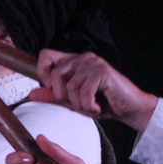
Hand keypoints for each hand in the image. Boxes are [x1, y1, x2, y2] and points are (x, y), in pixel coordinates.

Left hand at [31, 49, 158, 131]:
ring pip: (70, 86)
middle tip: (76, 105)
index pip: (46, 55)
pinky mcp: (103, 71)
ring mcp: (93, 63)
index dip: (42, 72)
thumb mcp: (73, 101)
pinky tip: (98, 108)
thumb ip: (53, 96)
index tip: (51, 89)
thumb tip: (32, 94)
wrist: (130, 108)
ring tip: (91, 107)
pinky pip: (84, 92)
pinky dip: (88, 106)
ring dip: (78, 105)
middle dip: (62, 96)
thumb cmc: (103, 103)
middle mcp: (82, 58)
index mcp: (73, 61)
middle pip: (55, 74)